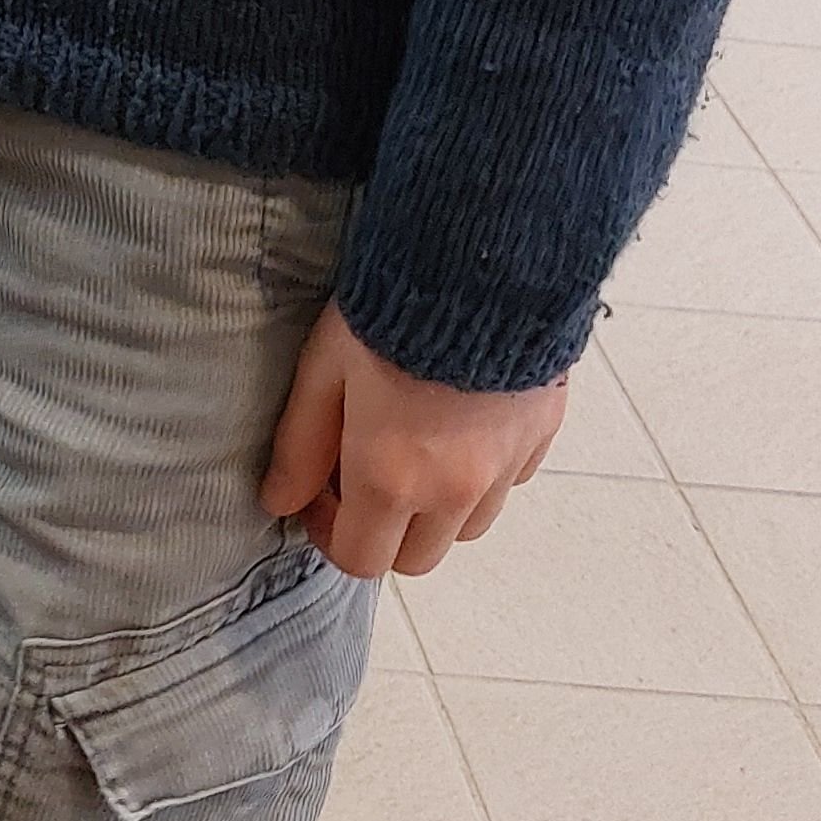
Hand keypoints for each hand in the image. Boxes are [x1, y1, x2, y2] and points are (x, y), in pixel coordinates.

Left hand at [259, 308, 566, 578]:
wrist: (482, 261)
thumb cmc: (391, 309)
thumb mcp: (323, 370)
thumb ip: (299, 446)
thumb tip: (279, 501)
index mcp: (391, 480)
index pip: (360, 559)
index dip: (330, 535)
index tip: (320, 494)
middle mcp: (454, 490)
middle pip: (417, 558)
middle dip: (384, 530)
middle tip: (362, 473)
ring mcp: (505, 468)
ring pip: (467, 528)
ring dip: (435, 509)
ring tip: (414, 446)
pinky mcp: (542, 436)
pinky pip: (508, 483)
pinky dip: (482, 474)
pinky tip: (460, 422)